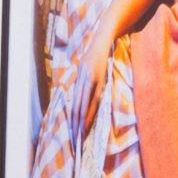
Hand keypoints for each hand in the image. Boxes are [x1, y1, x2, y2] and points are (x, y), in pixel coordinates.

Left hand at [75, 14, 117, 128]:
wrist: (104, 35)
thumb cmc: (98, 53)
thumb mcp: (91, 69)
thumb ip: (89, 83)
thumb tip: (88, 99)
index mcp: (79, 80)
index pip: (74, 106)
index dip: (73, 122)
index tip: (73, 136)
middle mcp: (80, 80)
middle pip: (75, 108)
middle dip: (74, 126)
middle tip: (74, 142)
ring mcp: (86, 78)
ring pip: (81, 105)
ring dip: (80, 122)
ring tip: (79, 136)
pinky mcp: (95, 76)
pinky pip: (91, 97)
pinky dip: (89, 110)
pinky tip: (88, 119)